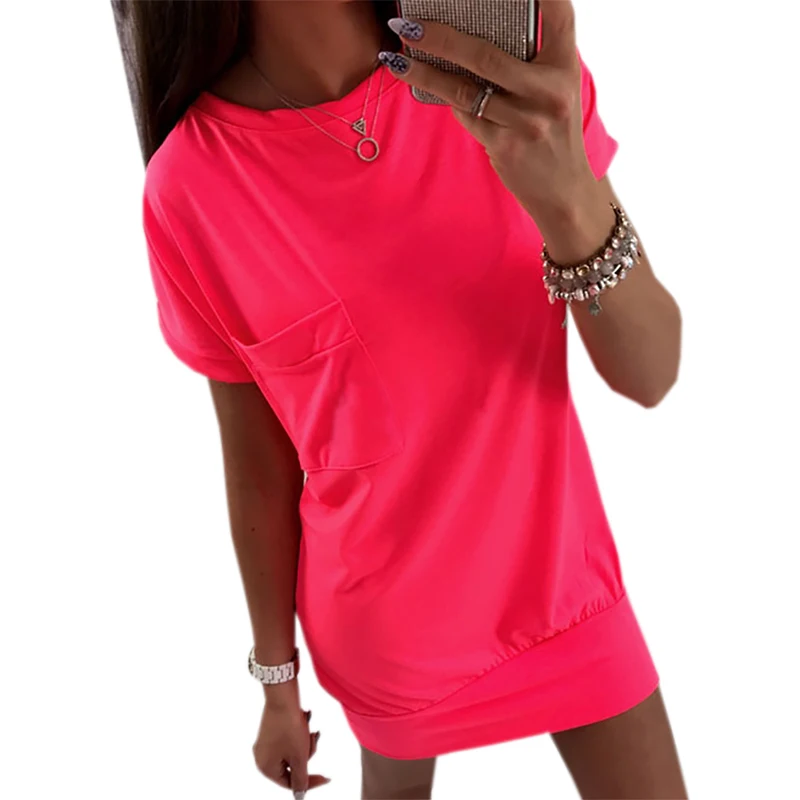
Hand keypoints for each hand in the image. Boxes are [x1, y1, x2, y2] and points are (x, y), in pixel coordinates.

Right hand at [252, 700, 329, 797]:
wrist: (282, 695)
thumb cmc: (289, 726)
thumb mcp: (300, 756)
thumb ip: (301, 779)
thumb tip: (300, 795)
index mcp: (266, 768)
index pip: (290, 783)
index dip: (311, 781)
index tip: (328, 777)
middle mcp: (262, 757)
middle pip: (293, 766)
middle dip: (307, 752)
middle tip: (312, 738)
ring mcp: (266, 743)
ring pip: (293, 751)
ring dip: (305, 741)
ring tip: (308, 727)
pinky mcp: (272, 730)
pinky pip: (289, 739)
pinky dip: (300, 732)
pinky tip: (304, 719)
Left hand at [383, 1, 594, 223]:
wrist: (563, 189)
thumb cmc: (552, 131)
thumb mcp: (553, 90)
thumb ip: (529, 62)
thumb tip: (473, 31)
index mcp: (565, 67)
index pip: (558, 13)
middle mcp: (549, 92)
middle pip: (487, 55)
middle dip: (442, 37)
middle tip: (410, 25)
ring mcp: (527, 121)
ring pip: (465, 89)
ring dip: (425, 71)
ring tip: (398, 56)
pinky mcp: (506, 146)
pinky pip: (466, 115)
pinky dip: (444, 97)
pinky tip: (421, 83)